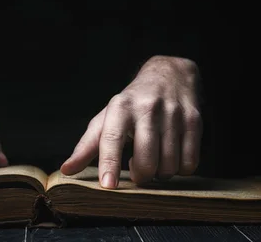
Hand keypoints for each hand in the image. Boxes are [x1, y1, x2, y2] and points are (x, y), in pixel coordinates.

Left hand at [61, 55, 202, 187]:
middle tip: (137, 170)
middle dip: (141, 176)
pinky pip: (190, 162)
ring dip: (161, 173)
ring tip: (154, 158)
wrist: (169, 74)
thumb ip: (87, 145)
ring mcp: (173, 113)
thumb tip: (66, 170)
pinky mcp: (194, 120)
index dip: (109, 162)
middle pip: (146, 160)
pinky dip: (180, 168)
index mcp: (120, 107)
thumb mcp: (107, 117)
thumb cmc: (133, 103)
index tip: (108, 186)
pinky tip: (172, 156)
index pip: (112, 137)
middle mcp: (146, 108)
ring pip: (169, 165)